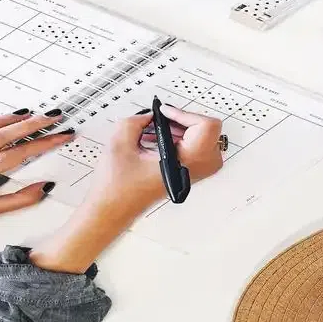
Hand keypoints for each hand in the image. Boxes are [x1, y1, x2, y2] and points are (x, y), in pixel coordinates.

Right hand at [86, 105, 223, 215]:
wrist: (113, 209)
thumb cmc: (117, 186)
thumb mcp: (120, 142)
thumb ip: (137, 120)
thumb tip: (150, 114)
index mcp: (184, 162)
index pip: (206, 127)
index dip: (184, 114)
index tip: (166, 112)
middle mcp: (193, 170)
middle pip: (209, 133)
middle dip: (185, 121)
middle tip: (164, 118)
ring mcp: (192, 174)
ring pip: (203, 141)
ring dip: (182, 130)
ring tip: (157, 129)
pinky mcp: (185, 175)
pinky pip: (195, 151)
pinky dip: (180, 141)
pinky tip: (158, 139)